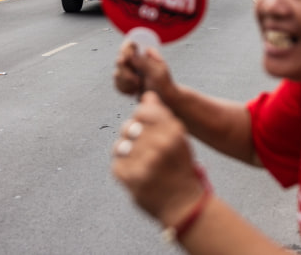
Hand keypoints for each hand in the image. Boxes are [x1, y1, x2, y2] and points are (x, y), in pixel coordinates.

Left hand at [112, 91, 205, 224]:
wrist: (184, 205)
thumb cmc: (179, 167)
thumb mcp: (178, 138)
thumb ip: (162, 116)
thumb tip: (147, 95)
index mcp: (174, 132)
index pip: (143, 110)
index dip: (141, 118)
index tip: (146, 128)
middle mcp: (160, 145)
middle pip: (129, 126)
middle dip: (133, 135)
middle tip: (144, 149)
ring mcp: (144, 162)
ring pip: (121, 144)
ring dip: (127, 152)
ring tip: (140, 162)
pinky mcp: (130, 178)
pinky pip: (116, 163)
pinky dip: (123, 168)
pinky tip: (137, 173)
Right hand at [113, 41, 175, 98]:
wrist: (162, 100)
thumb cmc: (164, 84)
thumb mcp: (158, 73)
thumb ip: (145, 63)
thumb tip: (131, 54)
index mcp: (144, 52)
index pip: (129, 44)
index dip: (124, 51)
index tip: (126, 61)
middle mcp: (135, 59)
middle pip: (119, 60)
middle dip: (126, 73)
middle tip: (137, 81)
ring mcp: (128, 69)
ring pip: (116, 74)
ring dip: (126, 83)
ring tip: (138, 87)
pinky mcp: (124, 80)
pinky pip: (117, 83)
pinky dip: (124, 89)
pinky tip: (133, 91)